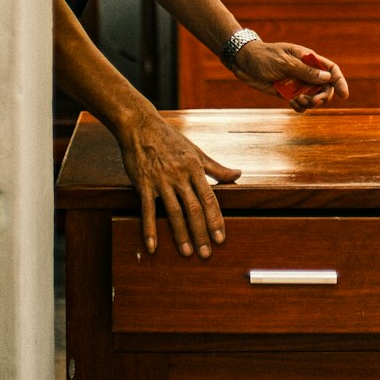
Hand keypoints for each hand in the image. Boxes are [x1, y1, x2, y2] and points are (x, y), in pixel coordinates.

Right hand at [117, 110, 240, 256]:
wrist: (140, 127)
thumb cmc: (170, 139)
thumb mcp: (196, 151)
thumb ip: (216, 167)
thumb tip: (238, 174)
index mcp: (194, 168)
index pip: (209, 198)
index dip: (216, 219)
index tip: (221, 237)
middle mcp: (179, 176)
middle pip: (193, 208)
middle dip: (201, 232)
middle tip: (206, 253)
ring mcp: (161, 181)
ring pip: (174, 212)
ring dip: (181, 234)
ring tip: (187, 252)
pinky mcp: (143, 184)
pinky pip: (147, 210)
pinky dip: (149, 229)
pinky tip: (152, 246)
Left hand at [232, 41, 349, 111]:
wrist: (243, 63)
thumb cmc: (263, 57)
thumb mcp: (284, 62)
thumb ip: (304, 71)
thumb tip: (327, 78)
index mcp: (308, 59)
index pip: (330, 69)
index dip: (339, 81)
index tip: (343, 95)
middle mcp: (305, 72)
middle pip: (325, 87)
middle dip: (322, 97)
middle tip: (312, 101)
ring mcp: (297, 83)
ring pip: (314, 97)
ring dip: (310, 103)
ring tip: (297, 101)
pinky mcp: (288, 93)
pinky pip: (301, 104)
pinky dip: (300, 107)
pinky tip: (291, 103)